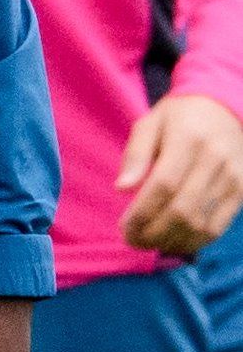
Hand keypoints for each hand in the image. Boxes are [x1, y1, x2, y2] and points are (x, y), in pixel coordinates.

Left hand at [118, 93, 242, 255]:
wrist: (225, 108)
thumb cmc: (179, 116)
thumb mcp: (150, 123)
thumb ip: (135, 155)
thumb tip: (122, 188)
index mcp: (188, 139)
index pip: (164, 185)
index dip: (142, 211)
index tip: (124, 227)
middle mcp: (214, 160)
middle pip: (183, 209)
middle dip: (154, 232)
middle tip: (132, 240)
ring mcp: (232, 178)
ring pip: (202, 223)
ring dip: (172, 241)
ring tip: (148, 243)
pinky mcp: (242, 191)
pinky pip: (219, 226)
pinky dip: (195, 241)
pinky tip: (174, 242)